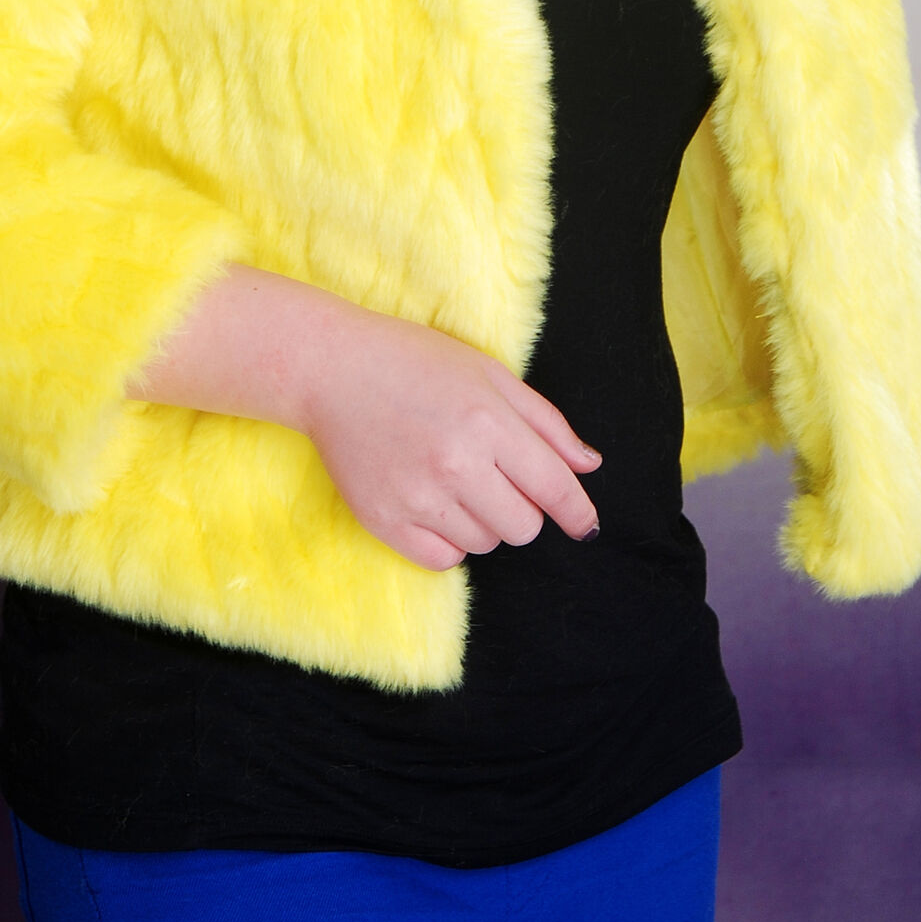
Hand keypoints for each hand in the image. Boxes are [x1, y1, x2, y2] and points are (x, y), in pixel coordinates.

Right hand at [297, 310, 602, 571]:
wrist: (332, 370)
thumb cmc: (415, 362)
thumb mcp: (489, 374)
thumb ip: (545, 422)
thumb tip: (588, 466)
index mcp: (487, 421)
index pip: (553, 487)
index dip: (577, 512)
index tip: (585, 526)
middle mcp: (455, 464)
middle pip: (523, 526)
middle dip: (523, 507)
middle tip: (497, 477)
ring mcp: (417, 496)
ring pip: (485, 544)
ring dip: (485, 522)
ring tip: (456, 480)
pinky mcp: (384, 520)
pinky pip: (443, 559)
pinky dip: (450, 541)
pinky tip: (436, 504)